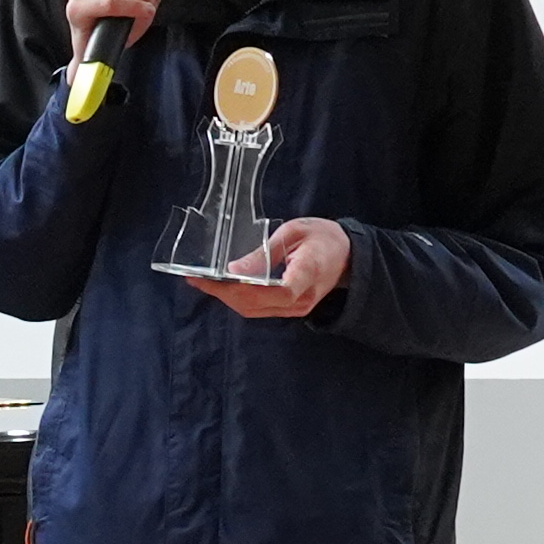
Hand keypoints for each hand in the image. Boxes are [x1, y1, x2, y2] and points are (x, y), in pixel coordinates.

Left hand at [183, 217, 350, 320]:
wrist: (347, 255)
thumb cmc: (322, 237)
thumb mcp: (295, 232)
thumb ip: (265, 252)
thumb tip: (234, 270)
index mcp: (308, 272)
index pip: (280, 291)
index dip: (248, 287)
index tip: (222, 277)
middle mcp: (302, 298)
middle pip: (257, 304)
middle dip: (223, 293)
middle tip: (195, 278)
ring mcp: (296, 309)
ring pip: (254, 310)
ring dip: (226, 298)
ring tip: (201, 282)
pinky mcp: (289, 310)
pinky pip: (258, 309)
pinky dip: (237, 299)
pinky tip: (221, 288)